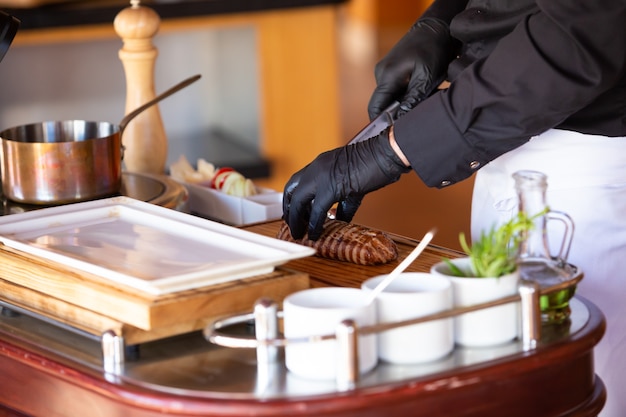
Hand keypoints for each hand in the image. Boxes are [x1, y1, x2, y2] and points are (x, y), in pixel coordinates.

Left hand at [282, 128, 409, 239]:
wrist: (385, 153)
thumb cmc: (375, 162)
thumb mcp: (351, 179)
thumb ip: (342, 200)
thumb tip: (339, 219)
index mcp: (321, 163)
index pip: (297, 182)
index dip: (291, 199)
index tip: (293, 212)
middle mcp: (317, 168)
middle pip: (291, 191)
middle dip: (289, 210)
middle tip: (292, 225)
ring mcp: (321, 177)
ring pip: (299, 201)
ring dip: (297, 219)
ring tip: (299, 232)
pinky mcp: (331, 188)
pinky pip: (317, 211)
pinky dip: (314, 224)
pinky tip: (315, 233)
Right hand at [368, 17, 455, 119]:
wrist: (436, 27)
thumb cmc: (433, 49)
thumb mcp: (427, 76)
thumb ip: (413, 99)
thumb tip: (401, 119)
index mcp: (386, 77)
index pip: (375, 108)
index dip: (381, 123)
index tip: (392, 134)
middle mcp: (381, 74)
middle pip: (384, 104)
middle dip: (397, 114)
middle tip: (413, 122)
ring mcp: (386, 71)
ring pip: (392, 97)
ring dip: (404, 104)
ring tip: (422, 105)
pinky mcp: (393, 69)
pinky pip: (396, 88)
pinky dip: (407, 95)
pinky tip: (421, 94)